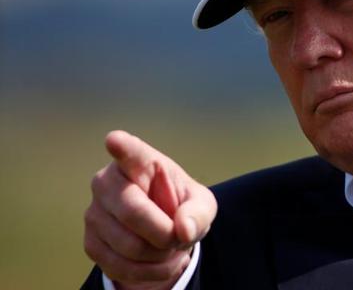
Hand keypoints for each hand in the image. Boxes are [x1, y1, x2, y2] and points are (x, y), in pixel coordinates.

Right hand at [84, 130, 216, 288]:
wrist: (163, 231)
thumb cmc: (181, 207)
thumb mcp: (202, 206)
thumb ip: (198, 213)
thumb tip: (183, 230)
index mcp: (140, 161)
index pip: (129, 151)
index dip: (121, 146)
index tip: (115, 140)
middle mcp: (108, 181)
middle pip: (133, 212)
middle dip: (165, 233)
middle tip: (179, 236)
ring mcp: (94, 212)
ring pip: (129, 246)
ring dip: (160, 256)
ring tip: (169, 247)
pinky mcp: (90, 242)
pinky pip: (121, 267)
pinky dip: (148, 272)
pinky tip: (156, 260)